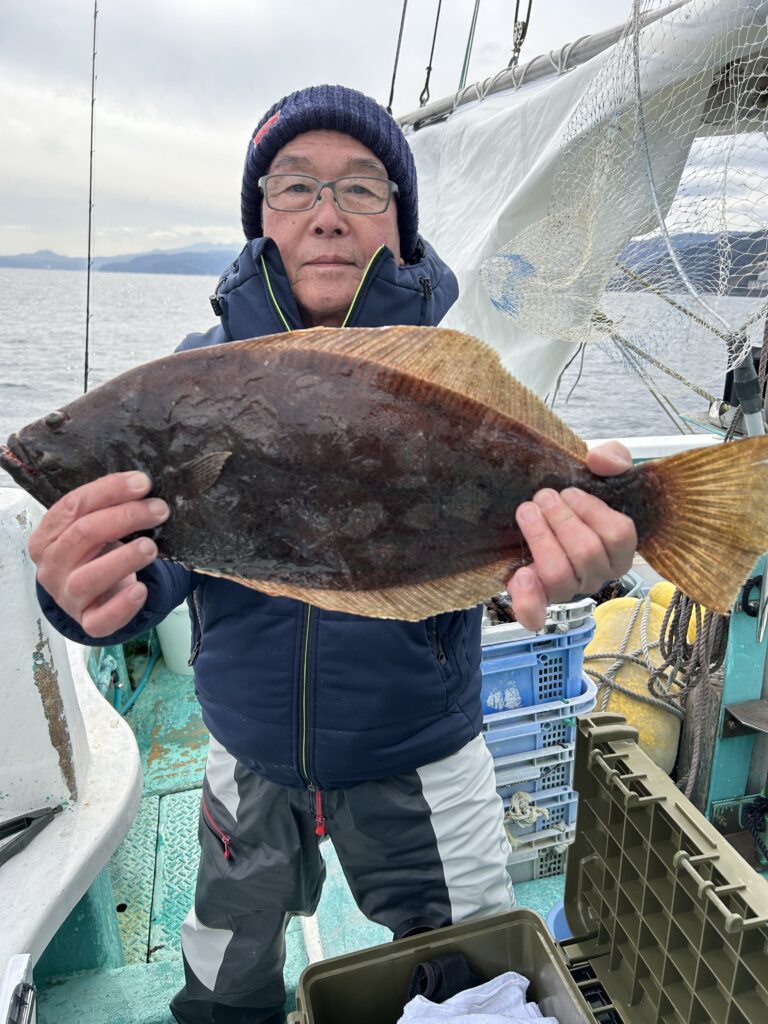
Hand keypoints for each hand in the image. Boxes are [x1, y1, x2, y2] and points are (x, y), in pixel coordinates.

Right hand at [28, 472, 169, 637]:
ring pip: (88, 577)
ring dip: (123, 558)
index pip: (74, 506)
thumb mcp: (94, 528)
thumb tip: (143, 486)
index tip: (143, 483)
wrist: (93, 594)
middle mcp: (52, 567)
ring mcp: (68, 597)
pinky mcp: (88, 621)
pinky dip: (122, 605)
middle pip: (83, 535)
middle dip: (125, 517)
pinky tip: (141, 590)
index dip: (110, 491)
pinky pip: (102, 619)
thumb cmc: (95, 553)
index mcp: (47, 537)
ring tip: (150, 547)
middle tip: (159, 510)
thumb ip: (108, 508)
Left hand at [507, 441, 636, 630]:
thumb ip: (613, 458)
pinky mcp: (538, 599)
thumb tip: (600, 460)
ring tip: (527, 511)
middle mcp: (597, 576)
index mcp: (619, 551)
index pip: (619, 536)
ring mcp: (567, 590)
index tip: (570, 492)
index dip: (593, 510)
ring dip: (541, 539)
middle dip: (561, 520)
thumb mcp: (601, 472)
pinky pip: (536, 614)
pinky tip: (520, 574)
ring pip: (560, 576)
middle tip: (543, 496)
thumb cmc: (577, 500)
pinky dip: (528, 600)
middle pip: (587, 555)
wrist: (541, 513)